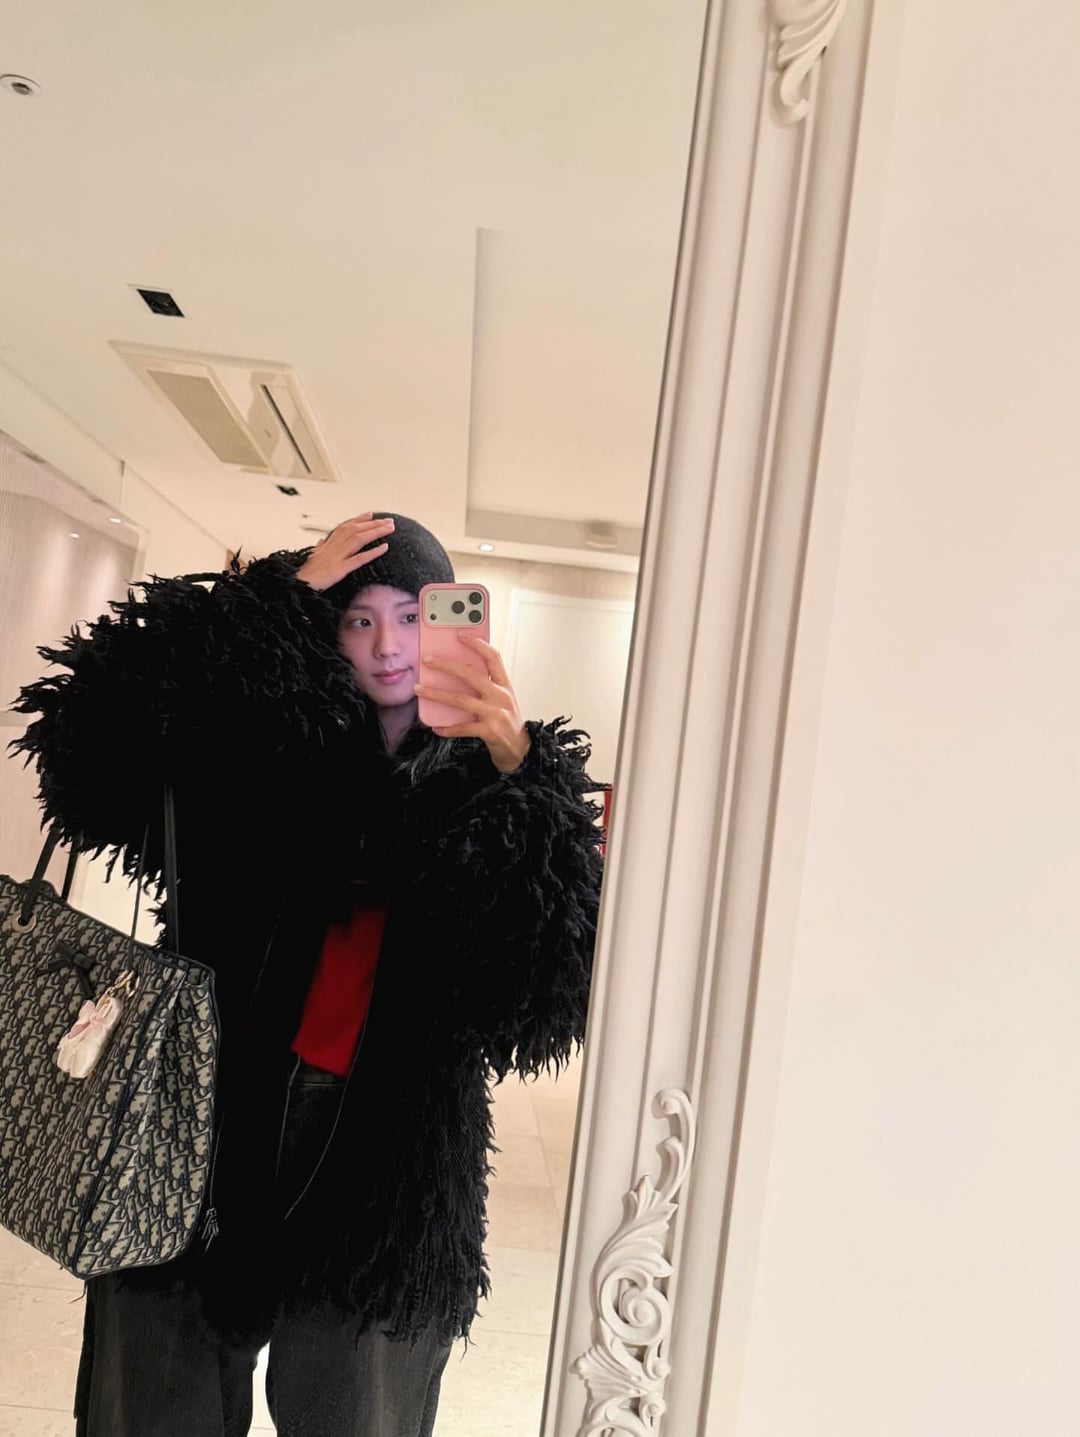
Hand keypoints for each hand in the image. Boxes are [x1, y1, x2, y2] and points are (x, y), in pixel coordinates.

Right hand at [295, 514, 394, 590]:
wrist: (296, 585)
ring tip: (390, 528)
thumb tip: (320, 541)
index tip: (370, 515)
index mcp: (326, 545)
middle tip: (388, 521)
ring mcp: (336, 557)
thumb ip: (318, 549)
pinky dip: (372, 552)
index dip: (358, 520)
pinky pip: (359, 559)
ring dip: (376, 532)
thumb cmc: (304, 575)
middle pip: (355, 530)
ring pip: (359, 539)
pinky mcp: (339, 569)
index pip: (345, 527)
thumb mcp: (311, 558)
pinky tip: (384, 547)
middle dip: (373, 524)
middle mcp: (332, 547)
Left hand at [414, 634, 531, 772]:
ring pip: (460, 699)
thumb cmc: (507, 722)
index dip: (477, 644)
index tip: (460, 635)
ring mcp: (495, 713)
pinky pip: (462, 727)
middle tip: (428, 660)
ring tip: (420, 689)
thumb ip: (486, 685)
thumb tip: (457, 671)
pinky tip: (435, 727)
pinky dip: (446, 727)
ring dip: (436, 694)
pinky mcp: (489, 731)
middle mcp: (501, 696)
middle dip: (446, 665)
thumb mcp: (502, 699)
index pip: (492, 657)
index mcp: (504, 685)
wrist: (520, 750)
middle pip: (470, 674)